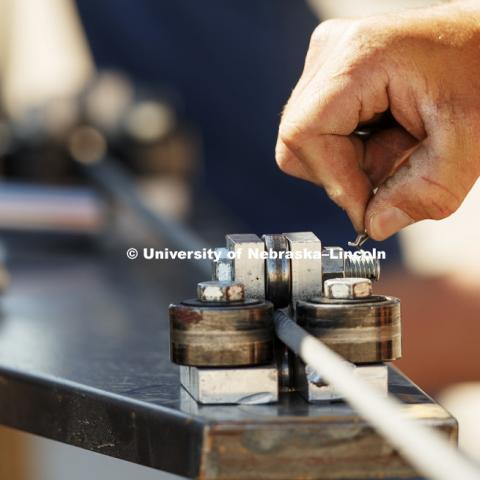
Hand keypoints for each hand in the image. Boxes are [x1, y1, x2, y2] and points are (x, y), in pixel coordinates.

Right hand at [276, 1, 479, 239]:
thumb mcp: (469, 140)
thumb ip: (425, 193)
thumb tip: (374, 225)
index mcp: (358, 57)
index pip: (305, 134)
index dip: (334, 181)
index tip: (367, 208)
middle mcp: (332, 52)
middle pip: (298, 143)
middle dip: (344, 172)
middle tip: (393, 169)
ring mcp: (329, 59)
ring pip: (307, 142)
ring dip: (351, 162)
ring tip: (398, 143)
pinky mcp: (333, 72)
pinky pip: (320, 131)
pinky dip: (353, 149)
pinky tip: (388, 134)